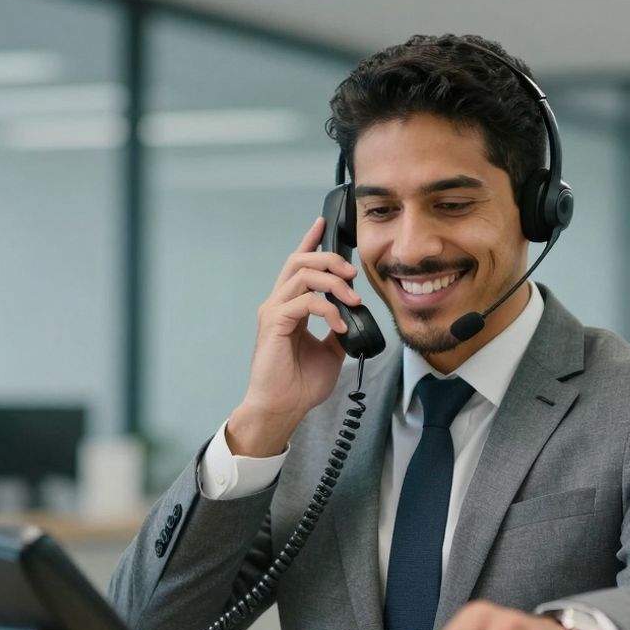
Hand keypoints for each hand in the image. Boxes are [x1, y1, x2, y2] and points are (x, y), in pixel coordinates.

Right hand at [226, 218, 362, 456]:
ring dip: (334, 283)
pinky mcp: (274, 323)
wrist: (283, 406)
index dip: (310, 240)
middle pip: (300, 260)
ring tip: (353, 301)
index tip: (323, 222)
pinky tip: (340, 325)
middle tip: (353, 273)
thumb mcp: (330, 350)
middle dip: (330, 258)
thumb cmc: (299, 382)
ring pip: (303, 275)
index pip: (299, 264)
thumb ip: (339, 326)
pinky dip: (328, 309)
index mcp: (290, 305)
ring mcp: (274, 311)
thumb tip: (354, 314)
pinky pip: (304, 302)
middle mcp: (279, 302)